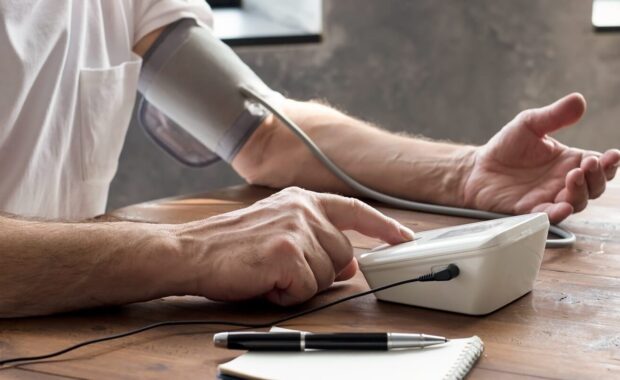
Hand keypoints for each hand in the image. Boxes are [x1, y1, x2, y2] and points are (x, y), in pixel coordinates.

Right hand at [172, 187, 413, 305]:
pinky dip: (287, 294)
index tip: (403, 239)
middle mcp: (303, 209)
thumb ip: (316, 241)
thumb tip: (347, 266)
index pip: (355, 210)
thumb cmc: (230, 245)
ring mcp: (296, 229)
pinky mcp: (287, 252)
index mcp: (302, 199)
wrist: (189, 251)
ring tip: (269, 272)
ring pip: (328, 275)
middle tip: (282, 268)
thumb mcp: (278, 232)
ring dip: (301, 283)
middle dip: (319, 271)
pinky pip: (307, 289)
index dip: (383, 226)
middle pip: (344, 255)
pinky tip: (264, 281)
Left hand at [463, 93, 619, 222]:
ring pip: (576, 202)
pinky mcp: (530, 211)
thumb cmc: (506, 147)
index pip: (599, 165)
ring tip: (573, 177)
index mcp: (569, 161)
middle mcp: (563, 182)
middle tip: (589, 164)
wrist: (477, 167)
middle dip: (597, 177)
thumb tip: (579, 101)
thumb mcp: (530, 124)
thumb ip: (554, 116)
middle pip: (594, 186)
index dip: (610, 163)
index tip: (613, 155)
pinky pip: (549, 216)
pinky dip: (558, 213)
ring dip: (580, 192)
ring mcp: (548, 198)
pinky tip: (563, 207)